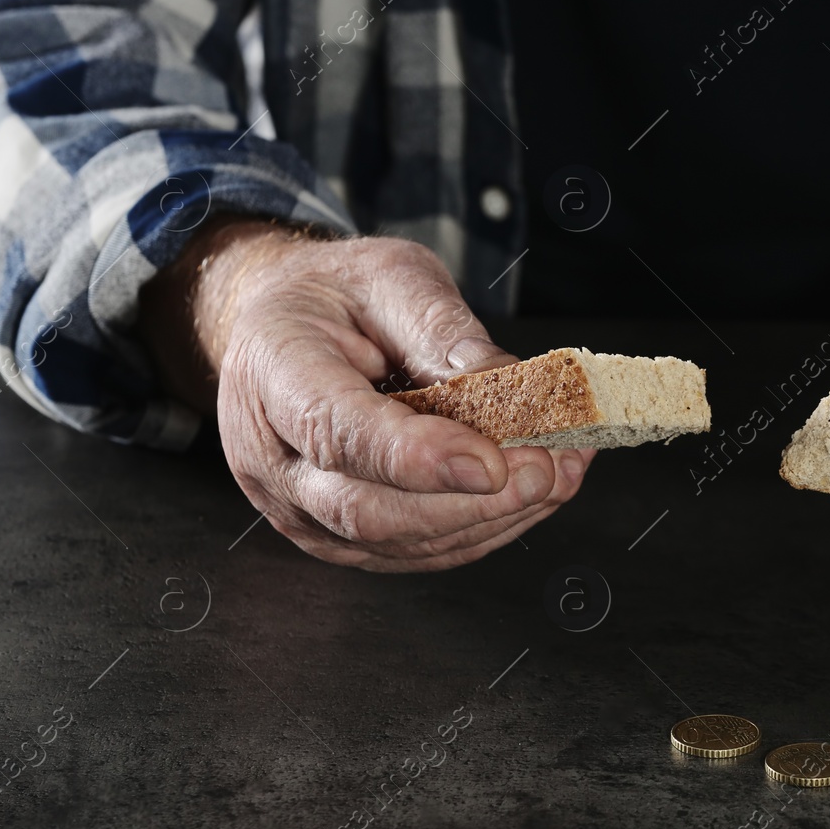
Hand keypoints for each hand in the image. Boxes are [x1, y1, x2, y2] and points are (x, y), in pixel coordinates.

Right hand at [139, 217, 592, 570]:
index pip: (337, 431)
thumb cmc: (335, 296)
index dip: (417, 457)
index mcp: (274, 373)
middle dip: (468, 502)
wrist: (282, 325)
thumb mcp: (393, 277)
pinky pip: (411, 551)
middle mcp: (272, 456)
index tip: (492, 462)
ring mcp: (299, 507)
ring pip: (395, 542)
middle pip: (366, 509)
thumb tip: (513, 383)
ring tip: (557, 476)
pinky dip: (481, 529)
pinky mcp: (335, 536)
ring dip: (489, 520)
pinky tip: (532, 495)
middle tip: (544, 471)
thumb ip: (444, 330)